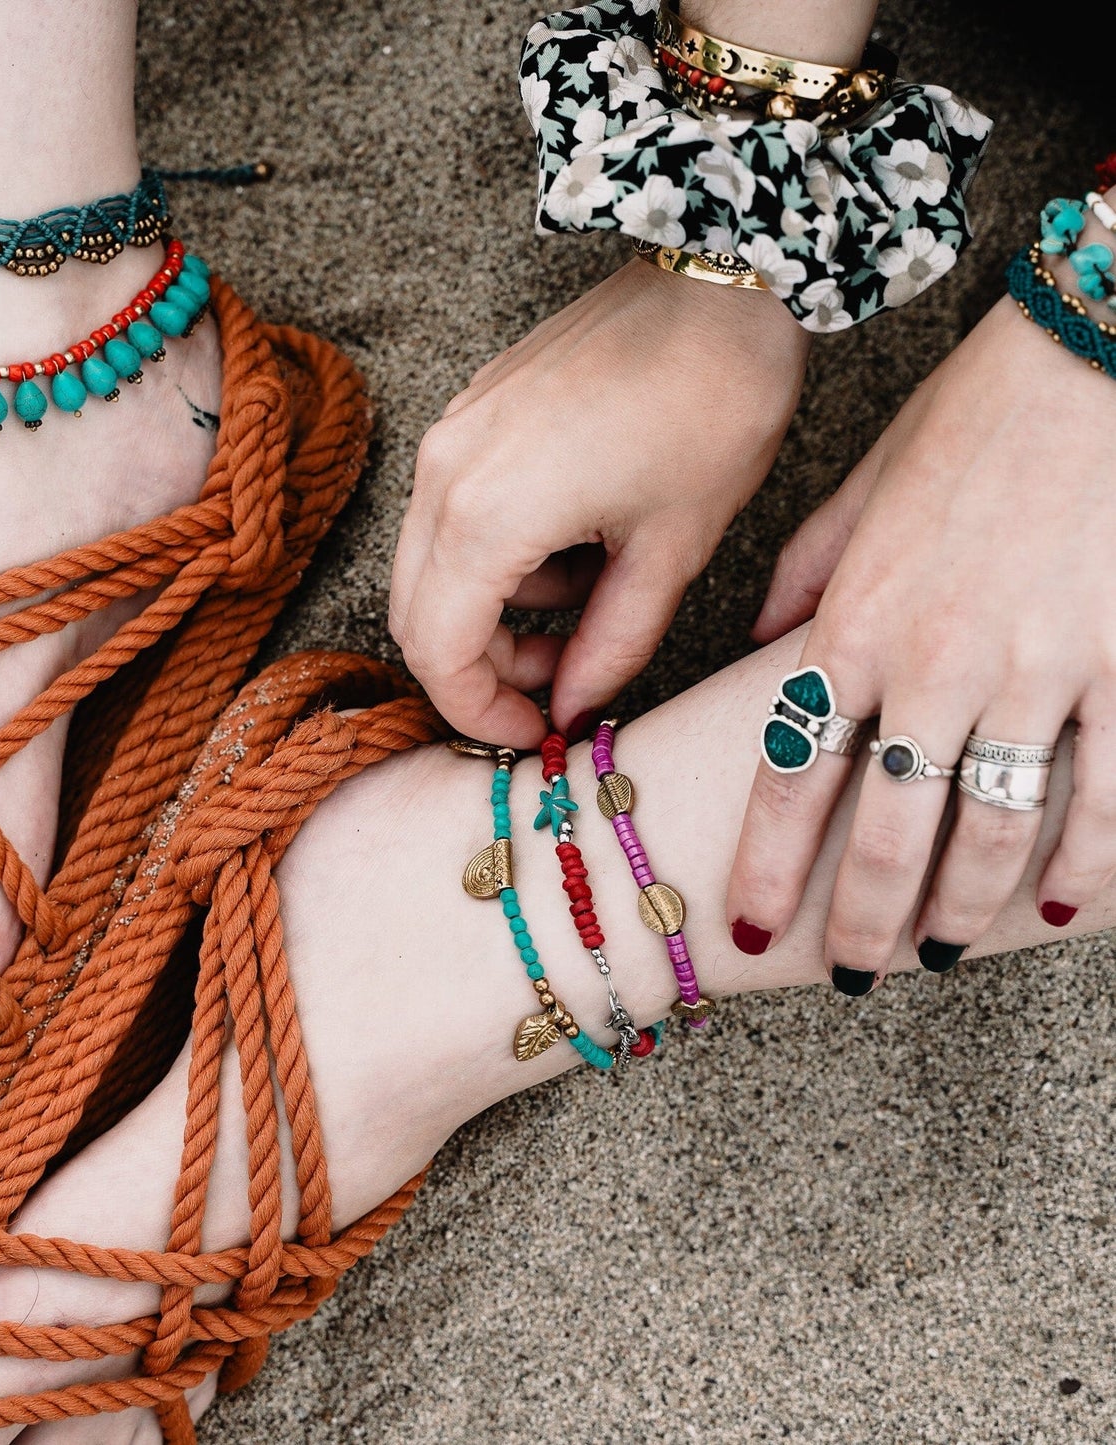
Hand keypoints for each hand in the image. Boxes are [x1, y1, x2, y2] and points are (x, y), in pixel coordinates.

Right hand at [388, 255, 809, 746]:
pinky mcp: (470, 412)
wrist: (721, 277)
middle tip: (559, 679)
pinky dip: (495, 556)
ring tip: (587, 599)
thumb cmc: (712, 404)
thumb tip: (573, 707)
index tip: (532, 732)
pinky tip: (574, 540)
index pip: (439, 652)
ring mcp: (450, 435)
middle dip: (480, 666)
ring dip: (492, 610)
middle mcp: (443, 472)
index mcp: (487, 513)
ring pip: (431, 566)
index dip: (480, 711)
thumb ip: (610, 648)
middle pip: (418, 614)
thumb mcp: (671, 552)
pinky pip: (451, 512)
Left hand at [728, 296, 1115, 983]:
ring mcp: (1036, 670)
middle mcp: (935, 664)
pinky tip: (1054, 912)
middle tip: (846, 971)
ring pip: (989, 829)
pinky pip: (1106, 795)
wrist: (1098, 351)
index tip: (747, 921)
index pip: (793, 773)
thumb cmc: (973, 415)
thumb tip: (758, 642)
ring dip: (958, 907)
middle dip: (860, 915)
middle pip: (885, 827)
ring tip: (937, 954)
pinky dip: (1084, 864)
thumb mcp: (860, 489)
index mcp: (856, 624)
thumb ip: (804, 580)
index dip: (767, 859)